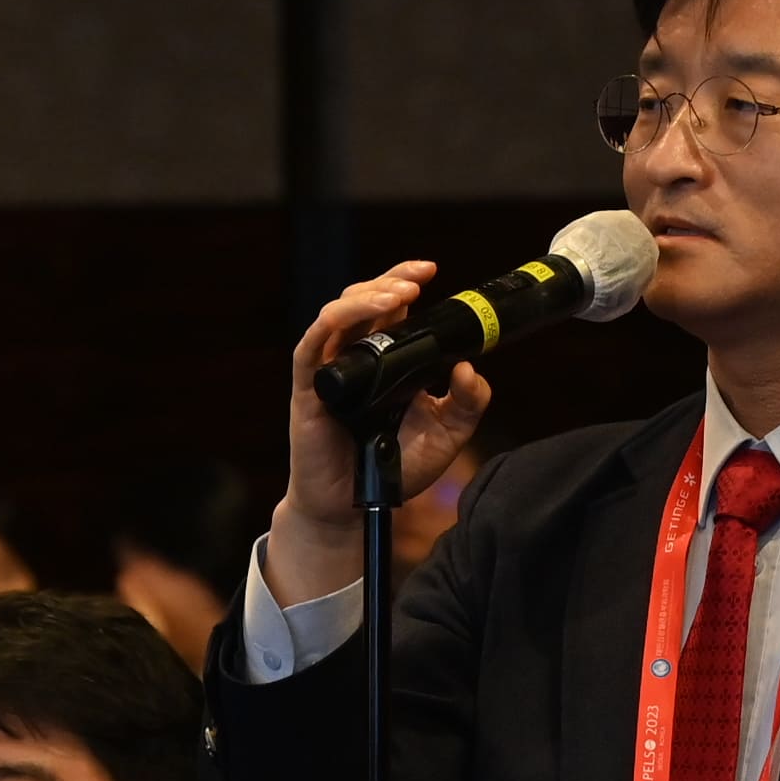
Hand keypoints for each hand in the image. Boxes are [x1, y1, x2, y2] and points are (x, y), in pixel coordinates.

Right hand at [271, 265, 497, 606]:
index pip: (388, 310)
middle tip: (420, 277)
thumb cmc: (393, 470)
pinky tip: (355, 313)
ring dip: (366, 297)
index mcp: (384, 363)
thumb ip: (467, 404)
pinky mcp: (308, 389)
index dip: (403, 283)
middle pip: (362, 301)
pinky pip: (311, 346)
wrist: (354, 509)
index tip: (430, 271)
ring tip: (400, 294)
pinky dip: (333, 323)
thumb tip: (471, 367)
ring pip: (337, 315)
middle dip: (388, 281)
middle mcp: (354, 360)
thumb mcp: (445, 436)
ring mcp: (329, 372)